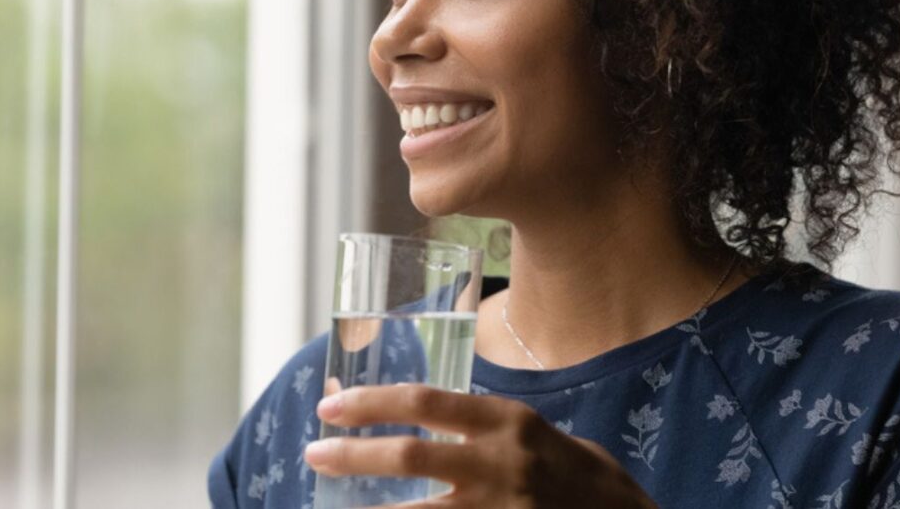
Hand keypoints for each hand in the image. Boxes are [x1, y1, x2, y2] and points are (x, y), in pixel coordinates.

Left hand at [302, 383, 658, 507]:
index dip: (372, 403)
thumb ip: (489, 430)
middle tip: (315, 452)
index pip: (426, 401)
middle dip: (353, 453)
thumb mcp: (541, 436)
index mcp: (510, 421)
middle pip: (409, 454)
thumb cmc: (584, 479)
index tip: (331, 406)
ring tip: (326, 504)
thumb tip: (427, 421)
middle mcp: (503, 463)